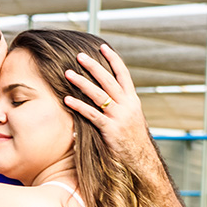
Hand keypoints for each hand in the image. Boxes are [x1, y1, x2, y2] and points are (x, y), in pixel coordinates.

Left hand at [64, 44, 152, 166]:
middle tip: (79, 55)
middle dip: (94, 66)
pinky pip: (92, 115)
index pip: (123, 74)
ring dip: (82, 83)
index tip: (103, 47)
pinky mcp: (110, 129)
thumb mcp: (129, 118)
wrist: (140, 159)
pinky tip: (66, 100)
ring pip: (99, 95)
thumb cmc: (131, 140)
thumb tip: (106, 96)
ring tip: (67, 73)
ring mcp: (120, 117)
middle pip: (109, 80)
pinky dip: (79, 106)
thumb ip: (119, 106)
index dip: (113, 60)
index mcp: (132, 100)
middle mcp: (128, 105)